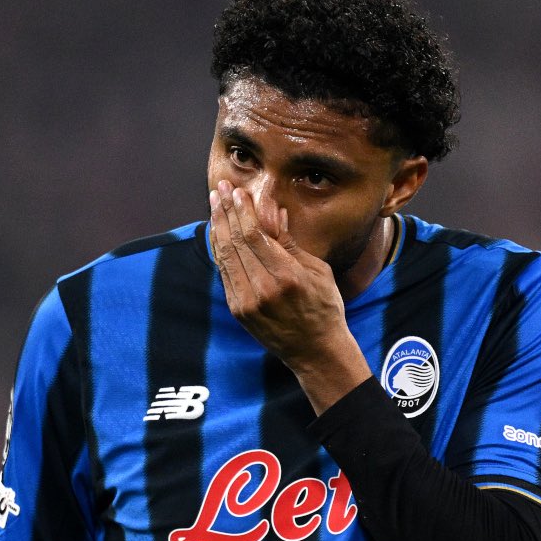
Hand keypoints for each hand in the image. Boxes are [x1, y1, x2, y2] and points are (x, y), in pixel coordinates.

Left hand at [208, 180, 369, 412]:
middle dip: (226, 211)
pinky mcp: (238, 310)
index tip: (238, 191)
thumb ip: (290, 241)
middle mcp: (262, 289)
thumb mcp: (317, 271)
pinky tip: (218, 232)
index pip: (254, 235)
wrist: (316, 352)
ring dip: (218, 227)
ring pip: (225, 256)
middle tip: (221, 189)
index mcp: (286, 277)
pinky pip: (225, 272)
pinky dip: (220, 249)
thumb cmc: (324, 308)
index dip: (242, 209)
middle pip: (235, 241)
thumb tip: (272, 211)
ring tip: (216, 204)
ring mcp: (246, 302)